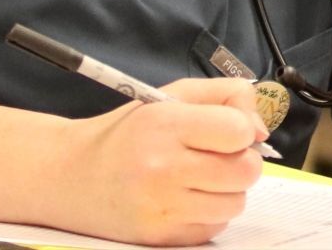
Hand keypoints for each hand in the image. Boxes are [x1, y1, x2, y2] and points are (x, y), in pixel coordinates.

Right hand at [51, 76, 269, 245]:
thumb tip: (261, 130)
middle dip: (241, 162)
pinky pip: (214, 227)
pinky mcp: (160, 238)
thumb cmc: (129, 132)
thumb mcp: (171, 96)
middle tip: (218, 156)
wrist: (70, 177)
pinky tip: (184, 199)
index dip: (243, 130)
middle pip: (245, 172)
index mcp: (165, 125)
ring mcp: (161, 208)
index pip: (238, 132)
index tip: (228, 131)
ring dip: (226, 190)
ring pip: (236, 203)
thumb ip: (227, 97)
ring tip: (198, 178)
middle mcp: (162, 168)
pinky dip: (208, 213)